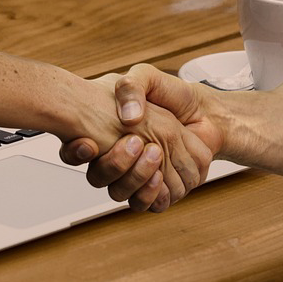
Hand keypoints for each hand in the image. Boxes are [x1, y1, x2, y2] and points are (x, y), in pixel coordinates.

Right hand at [64, 65, 223, 210]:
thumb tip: (127, 118)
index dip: (77, 152)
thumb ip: (130, 87)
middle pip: (100, 178)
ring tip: (153, 154)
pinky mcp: (160, 188)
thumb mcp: (146, 77)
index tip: (90, 142)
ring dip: (134, 177)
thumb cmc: (172, 95)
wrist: (205, 110)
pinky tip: (159, 175)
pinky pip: (147, 204)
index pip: (77, 152)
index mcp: (107, 132)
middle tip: (136, 142)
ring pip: (121, 193)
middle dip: (114, 165)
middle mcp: (119, 157)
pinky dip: (152, 193)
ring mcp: (138, 175)